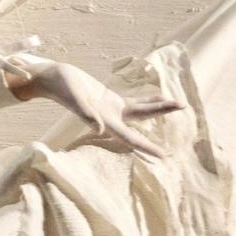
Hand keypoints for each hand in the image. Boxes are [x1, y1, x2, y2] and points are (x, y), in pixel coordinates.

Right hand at [23, 60, 181, 158]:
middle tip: (183, 107)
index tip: (163, 155)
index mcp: (104, 120)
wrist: (52, 79)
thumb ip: (86, 113)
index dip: (146, 146)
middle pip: (142, 119)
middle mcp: (111, 116)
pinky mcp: (110, 99)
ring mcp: (112, 108)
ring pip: (141, 110)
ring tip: (179, 103)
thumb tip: (99, 129)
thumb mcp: (74, 98)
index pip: (129, 137)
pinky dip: (146, 99)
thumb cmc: (61, 87)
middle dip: (162, 112)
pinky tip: (158, 96)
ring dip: (159, 107)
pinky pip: (133, 101)